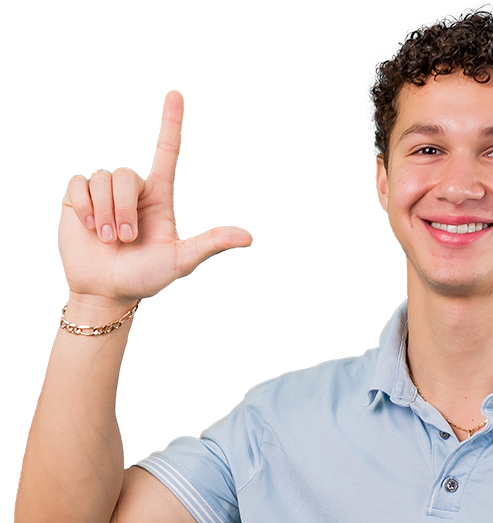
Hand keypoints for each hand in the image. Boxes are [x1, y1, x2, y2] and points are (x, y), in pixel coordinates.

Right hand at [59, 91, 252, 304]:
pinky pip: (79, 185)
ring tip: (108, 239)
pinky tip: (88, 229)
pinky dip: (84, 210)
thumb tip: (248, 237)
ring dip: (105, 215)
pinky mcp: (77, 199)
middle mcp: (132, 192)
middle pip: (126, 175)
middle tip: (126, 239)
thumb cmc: (145, 278)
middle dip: (124, 211)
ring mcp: (104, 194)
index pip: (166, 153)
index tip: (176, 95)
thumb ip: (211, 244)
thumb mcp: (181, 260)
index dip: (170, 124)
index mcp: (158, 198)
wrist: (106, 291)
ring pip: (102, 180)